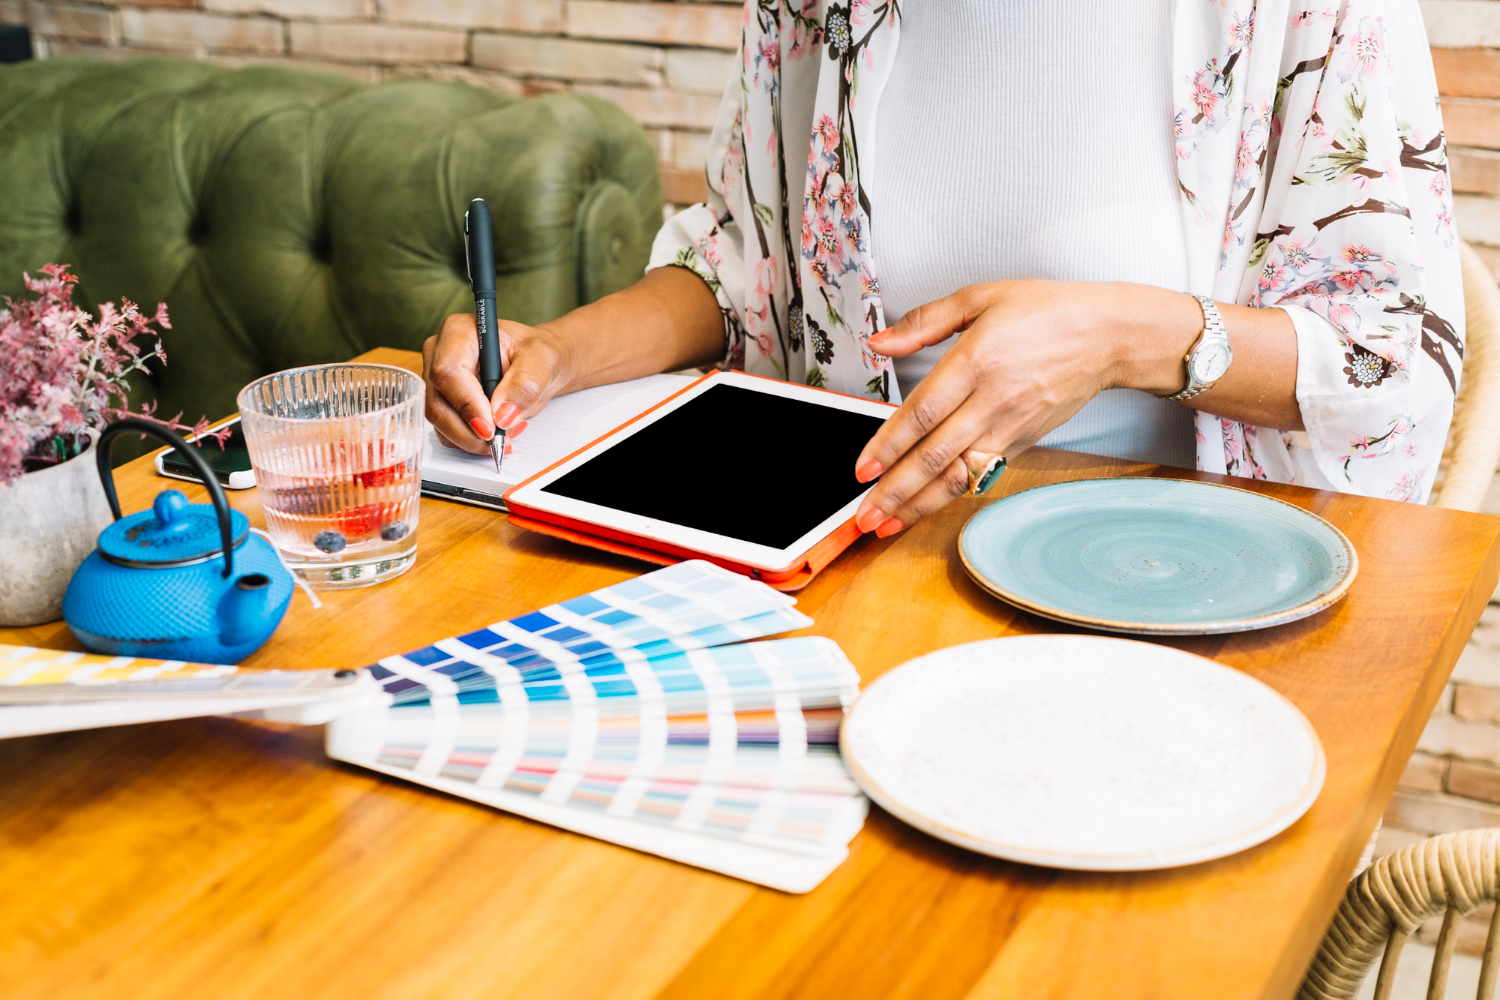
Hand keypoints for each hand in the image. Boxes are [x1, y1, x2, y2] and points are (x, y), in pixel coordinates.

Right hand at [421, 313, 576, 454]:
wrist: (537, 367)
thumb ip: (525, 384)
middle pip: (437, 401)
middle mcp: (440, 354)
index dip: (467, 403)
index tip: (491, 427)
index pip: (448, 371)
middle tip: (499, 442)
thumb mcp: (543, 360)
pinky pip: (446, 431)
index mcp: (459, 332)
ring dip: (470, 439)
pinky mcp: (442, 402)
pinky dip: (470, 441)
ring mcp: (437, 380)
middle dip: (468, 430)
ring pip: (439, 420)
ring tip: (505, 437)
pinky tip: (497, 433)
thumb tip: (502, 414)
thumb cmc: (536, 354)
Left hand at [851, 280, 1200, 536]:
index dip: (889, 446)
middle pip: (935, 455)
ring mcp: (1010, 426)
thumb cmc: (1047, 312)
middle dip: (895, 491)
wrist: (1108, 335)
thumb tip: (879, 342)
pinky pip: (981, 474)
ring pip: (958, 475)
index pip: (922, 413)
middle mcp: (992, 400)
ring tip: (887, 525)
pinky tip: (926, 509)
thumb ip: (924, 321)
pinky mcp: (1023, 441)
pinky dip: (951, 496)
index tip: (862, 469)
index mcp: (976, 360)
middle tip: (864, 516)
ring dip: (919, 505)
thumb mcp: (981, 297)